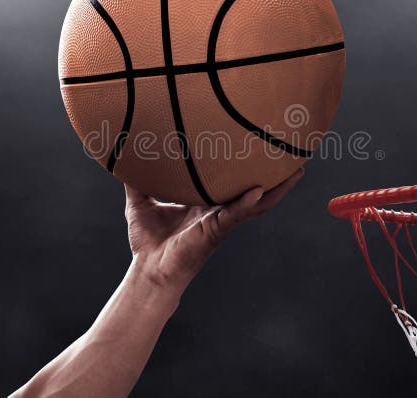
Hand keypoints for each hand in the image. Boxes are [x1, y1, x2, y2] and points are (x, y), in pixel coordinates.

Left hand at [124, 168, 304, 293]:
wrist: (148, 270)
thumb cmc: (148, 241)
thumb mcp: (140, 203)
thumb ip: (135, 181)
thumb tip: (120, 154)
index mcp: (206, 203)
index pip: (232, 181)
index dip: (248, 167)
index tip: (261, 146)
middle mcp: (219, 211)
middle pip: (255, 190)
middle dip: (276, 177)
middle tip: (295, 156)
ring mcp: (221, 222)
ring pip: (256, 204)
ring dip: (276, 190)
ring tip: (296, 173)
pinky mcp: (215, 232)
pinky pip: (235, 216)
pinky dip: (246, 204)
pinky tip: (257, 192)